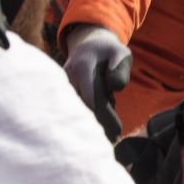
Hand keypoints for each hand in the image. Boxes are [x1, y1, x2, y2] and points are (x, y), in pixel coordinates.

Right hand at [62, 24, 131, 139]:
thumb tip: (113, 87)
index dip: (105, 117)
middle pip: (82, 109)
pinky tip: (101, 113)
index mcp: (82, 68)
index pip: (91, 98)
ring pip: (77, 111)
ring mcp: (62, 86)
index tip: (118, 131)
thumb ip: (120, 70)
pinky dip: (88, 115)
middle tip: (114, 139)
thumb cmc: (108, 51)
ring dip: (94, 120)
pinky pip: (74, 108)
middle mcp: (68, 78)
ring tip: (110, 126)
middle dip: (99, 126)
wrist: (87, 44)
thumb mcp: (121, 54)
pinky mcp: (61, 93)